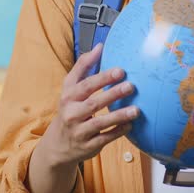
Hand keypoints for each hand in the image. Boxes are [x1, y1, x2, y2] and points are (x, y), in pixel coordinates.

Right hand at [40, 42, 138, 168]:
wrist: (57, 145)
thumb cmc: (69, 110)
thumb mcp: (70, 88)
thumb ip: (84, 67)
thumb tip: (100, 46)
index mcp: (68, 97)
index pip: (85, 85)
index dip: (103, 78)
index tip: (120, 71)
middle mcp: (71, 114)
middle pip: (93, 103)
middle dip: (112, 94)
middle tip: (131, 86)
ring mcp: (79, 131)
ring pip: (100, 123)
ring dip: (118, 115)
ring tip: (136, 110)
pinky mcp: (88, 146)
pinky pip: (105, 138)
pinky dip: (117, 132)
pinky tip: (130, 125)